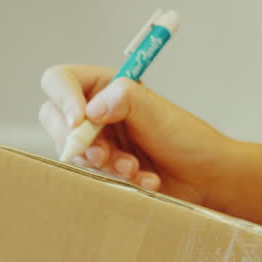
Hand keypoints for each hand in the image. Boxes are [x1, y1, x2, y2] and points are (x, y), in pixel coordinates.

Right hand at [38, 64, 239, 208]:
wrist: (206, 179)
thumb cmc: (188, 140)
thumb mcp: (159, 114)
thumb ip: (127, 101)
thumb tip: (92, 108)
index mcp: (107, 86)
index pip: (61, 80)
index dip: (63, 98)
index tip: (79, 121)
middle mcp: (97, 111)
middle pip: (55, 118)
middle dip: (79, 140)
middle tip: (103, 155)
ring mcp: (97, 141)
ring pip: (72, 151)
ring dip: (103, 163)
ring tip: (134, 169)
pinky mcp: (102, 169)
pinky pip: (89, 175)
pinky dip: (115, 180)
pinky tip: (144, 181)